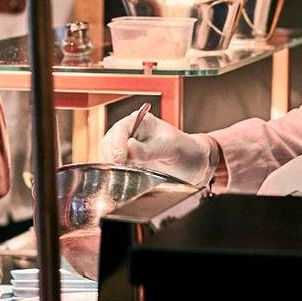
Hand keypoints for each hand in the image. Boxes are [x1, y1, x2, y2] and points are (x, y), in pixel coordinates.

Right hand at [100, 108, 216, 186]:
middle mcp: (131, 133)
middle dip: (112, 156)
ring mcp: (127, 148)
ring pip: (107, 155)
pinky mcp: (127, 163)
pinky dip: (115, 173)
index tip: (120, 159)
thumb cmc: (187, 152)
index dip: (117, 143)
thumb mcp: (173, 149)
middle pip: (109, 141)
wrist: (194, 166)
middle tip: (122, 170)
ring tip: (127, 175)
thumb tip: (129, 148)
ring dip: (112, 166)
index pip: (121, 128)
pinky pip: (113, 167)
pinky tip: (125, 179)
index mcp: (142, 122)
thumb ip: (151, 149)